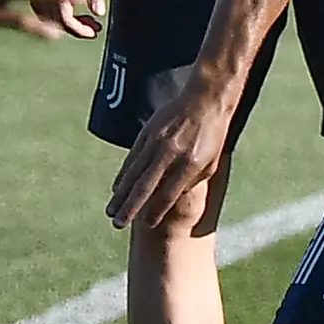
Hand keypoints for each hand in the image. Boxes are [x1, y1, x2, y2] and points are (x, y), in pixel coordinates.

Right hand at [108, 74, 236, 232]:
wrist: (205, 98)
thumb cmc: (212, 136)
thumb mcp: (211, 163)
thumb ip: (191, 183)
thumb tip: (170, 201)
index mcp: (190, 164)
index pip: (170, 194)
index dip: (157, 210)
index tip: (147, 224)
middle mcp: (171, 154)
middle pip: (146, 187)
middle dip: (131, 208)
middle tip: (118, 224)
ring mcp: (156, 142)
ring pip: (134, 174)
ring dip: (121, 195)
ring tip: (111, 211)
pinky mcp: (147, 133)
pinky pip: (132, 159)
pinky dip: (123, 175)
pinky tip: (116, 188)